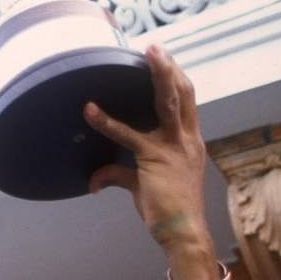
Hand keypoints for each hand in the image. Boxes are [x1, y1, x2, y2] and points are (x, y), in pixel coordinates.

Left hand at [84, 44, 208, 251]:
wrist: (182, 232)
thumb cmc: (169, 211)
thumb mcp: (142, 187)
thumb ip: (118, 176)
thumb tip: (94, 181)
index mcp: (190, 142)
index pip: (187, 102)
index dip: (177, 79)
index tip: (165, 60)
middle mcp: (187, 140)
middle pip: (184, 93)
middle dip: (171, 68)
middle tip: (156, 46)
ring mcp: (174, 147)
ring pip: (169, 102)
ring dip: (159, 75)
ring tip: (149, 52)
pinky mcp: (154, 159)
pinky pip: (128, 135)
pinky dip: (106, 121)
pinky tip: (90, 110)